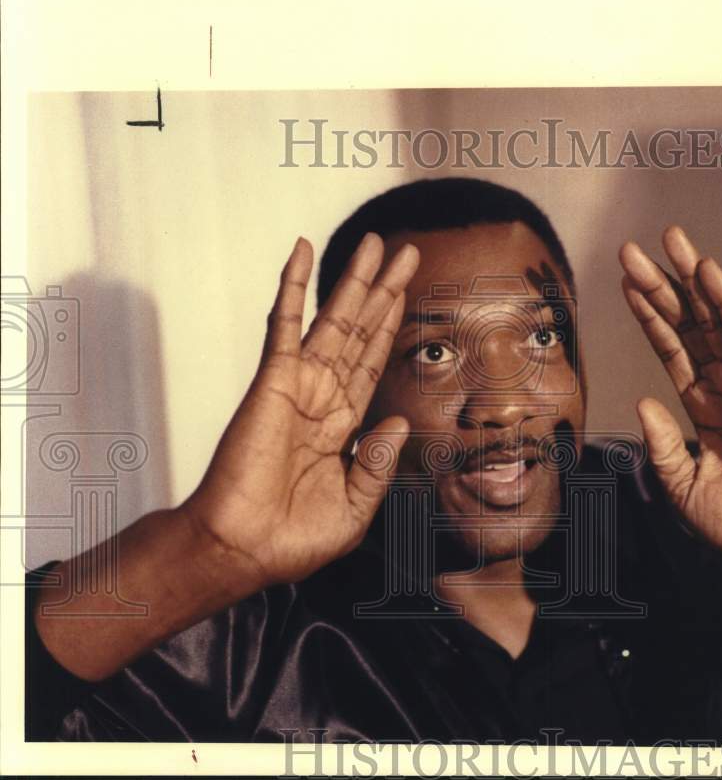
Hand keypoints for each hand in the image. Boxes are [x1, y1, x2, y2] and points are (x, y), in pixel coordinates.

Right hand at [185, 233, 419, 586]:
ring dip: (353, 279)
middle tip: (406, 251)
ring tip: (374, 243)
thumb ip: (378, 463)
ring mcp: (299, 384)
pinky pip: (285, 324)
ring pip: (333, 319)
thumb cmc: (292, 540)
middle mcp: (323, 397)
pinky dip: (292, 287)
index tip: (404, 293)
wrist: (243, 550)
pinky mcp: (273, 380)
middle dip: (384, 290)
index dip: (389, 327)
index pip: (372, 363)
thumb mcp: (355, 507)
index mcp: (343, 426)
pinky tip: (301, 252)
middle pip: (361, 331)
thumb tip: (399, 421)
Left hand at [620, 226, 721, 610]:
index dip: (648, 316)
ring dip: (690, 279)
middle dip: (659, 286)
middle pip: (685, 324)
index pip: (669, 349)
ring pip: (713, 319)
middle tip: (631, 249)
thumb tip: (641, 401)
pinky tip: (709, 273)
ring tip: (669, 240)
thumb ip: (662, 444)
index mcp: (703, 406)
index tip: (625, 282)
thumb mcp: (683, 485)